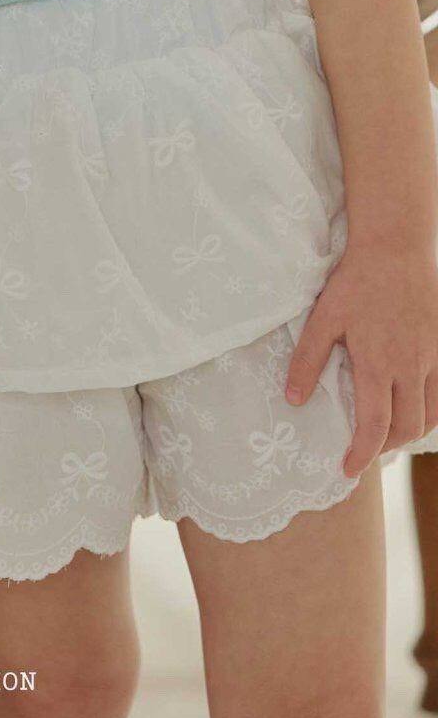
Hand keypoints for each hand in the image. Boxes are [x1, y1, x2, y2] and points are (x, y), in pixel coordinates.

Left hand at [284, 245, 437, 477]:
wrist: (396, 249)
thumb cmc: (356, 282)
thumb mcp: (322, 318)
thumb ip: (307, 360)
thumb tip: (293, 399)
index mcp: (377, 364)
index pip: (375, 425)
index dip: (362, 453)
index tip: (348, 469)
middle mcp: (409, 368)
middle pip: (406, 428)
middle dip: (384, 448)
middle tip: (362, 451)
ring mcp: (430, 359)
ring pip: (429, 416)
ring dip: (408, 433)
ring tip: (385, 436)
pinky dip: (429, 414)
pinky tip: (411, 411)